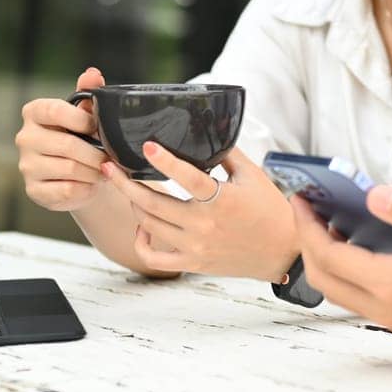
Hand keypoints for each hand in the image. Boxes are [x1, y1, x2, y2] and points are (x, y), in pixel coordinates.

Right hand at [17, 67, 108, 211]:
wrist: (79, 176)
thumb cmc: (82, 138)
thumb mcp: (86, 114)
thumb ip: (88, 93)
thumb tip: (92, 73)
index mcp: (34, 112)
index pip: (54, 110)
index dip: (81, 120)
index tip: (97, 128)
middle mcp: (25, 137)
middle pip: (66, 145)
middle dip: (95, 153)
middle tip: (111, 157)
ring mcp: (26, 165)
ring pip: (69, 169)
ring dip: (94, 171)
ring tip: (105, 170)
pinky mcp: (33, 190)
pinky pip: (67, 190)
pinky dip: (86, 188)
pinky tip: (91, 183)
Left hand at [100, 143, 297, 280]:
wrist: (282, 251)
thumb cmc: (269, 209)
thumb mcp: (253, 175)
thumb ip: (226, 152)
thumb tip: (206, 128)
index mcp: (222, 200)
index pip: (188, 178)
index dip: (166, 161)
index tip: (148, 146)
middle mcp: (204, 225)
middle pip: (153, 204)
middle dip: (125, 183)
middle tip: (109, 167)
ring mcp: (195, 247)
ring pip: (149, 225)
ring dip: (133, 204)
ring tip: (126, 187)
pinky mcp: (192, 263)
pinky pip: (154, 258)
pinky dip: (141, 242)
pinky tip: (142, 226)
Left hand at [291, 186, 391, 347]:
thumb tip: (372, 195)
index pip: (330, 256)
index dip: (309, 226)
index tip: (301, 199)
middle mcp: (387, 308)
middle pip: (326, 278)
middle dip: (310, 242)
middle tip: (308, 209)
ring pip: (341, 291)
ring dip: (328, 259)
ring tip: (330, 223)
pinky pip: (361, 296)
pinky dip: (349, 271)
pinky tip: (363, 246)